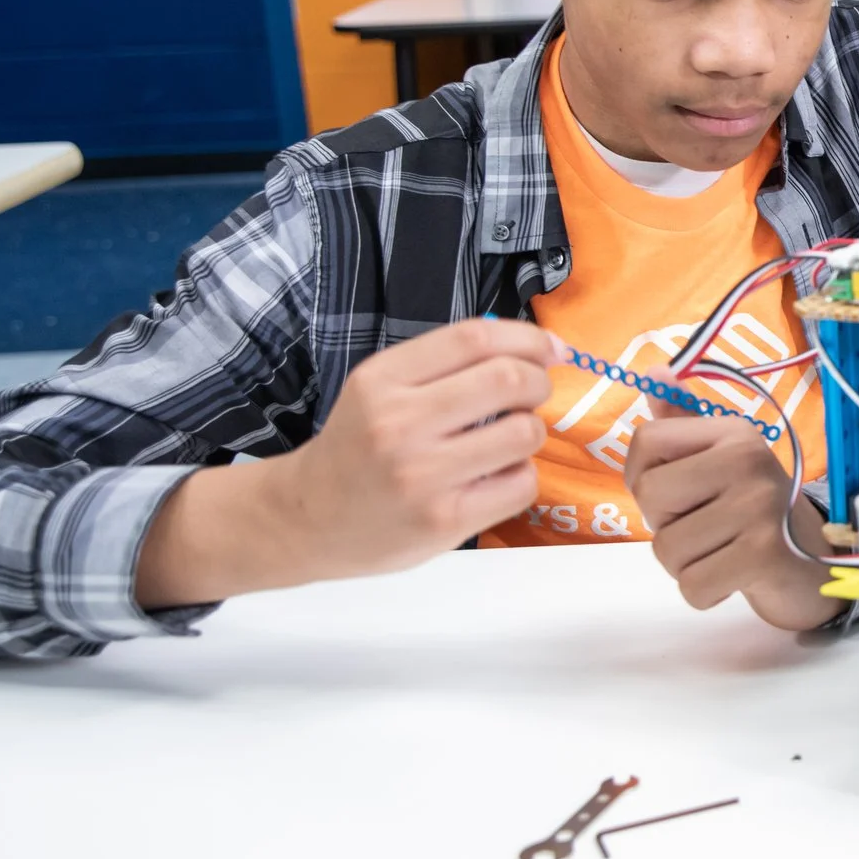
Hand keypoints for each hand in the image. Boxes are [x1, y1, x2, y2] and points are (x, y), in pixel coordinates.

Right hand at [136, 318, 559, 603]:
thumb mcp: (380, 391)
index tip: (551, 349)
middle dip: (537, 382)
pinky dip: (521, 475)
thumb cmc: (358, 449)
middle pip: (507, 379)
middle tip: (532, 394)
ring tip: (507, 438)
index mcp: (381, 381)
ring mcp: (421, 476)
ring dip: (531, 431)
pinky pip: (521, 483)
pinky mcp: (444, 520)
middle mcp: (397, 424)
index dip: (527, 338)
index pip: (473, 338)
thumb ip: (446, 366)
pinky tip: (496, 476)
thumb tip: (540, 348)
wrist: (307, 520)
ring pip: (523, 432)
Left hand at [625, 415, 834, 629]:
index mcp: (736, 432)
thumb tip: (655, 373)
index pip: (647, 441)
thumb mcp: (721, 460)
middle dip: (666, 524)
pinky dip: (704, 591)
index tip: (677, 491)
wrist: (815, 564)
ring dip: (685, 564)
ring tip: (723, 552)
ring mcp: (760, 508)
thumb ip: (682, 423)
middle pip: (650, 496)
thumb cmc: (754, 511)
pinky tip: (732, 577)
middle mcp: (750, 461)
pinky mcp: (765, 555)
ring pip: (667, 549)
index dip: (643, 476)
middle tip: (708, 526)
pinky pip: (692, 584)